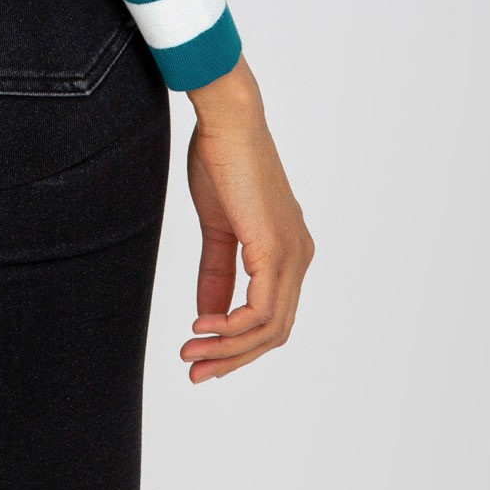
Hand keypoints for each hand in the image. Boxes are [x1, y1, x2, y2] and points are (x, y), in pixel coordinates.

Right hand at [179, 56, 313, 381]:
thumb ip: (216, 272)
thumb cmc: (221, 160)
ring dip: (227, 349)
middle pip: (274, 332)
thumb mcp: (217, 227)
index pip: (272, 316)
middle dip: (232, 358)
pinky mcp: (275, 249)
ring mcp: (292, 254)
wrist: (226, 120)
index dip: (239, 344)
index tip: (200, 355)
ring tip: (190, 352)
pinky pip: (259, 310)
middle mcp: (300, 256)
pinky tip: (201, 325)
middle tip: (193, 369)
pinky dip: (230, 327)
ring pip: (269, 329)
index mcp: (289, 250)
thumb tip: (207, 317)